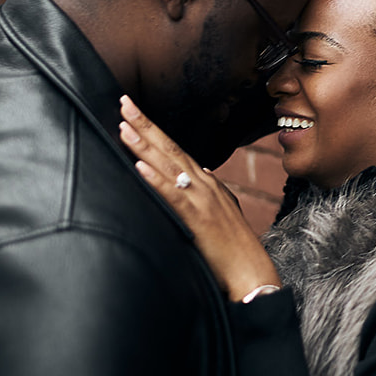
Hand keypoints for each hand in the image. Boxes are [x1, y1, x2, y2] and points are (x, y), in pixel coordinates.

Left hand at [119, 95, 281, 301]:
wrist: (251, 272)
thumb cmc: (233, 248)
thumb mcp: (221, 211)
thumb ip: (209, 192)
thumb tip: (200, 174)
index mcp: (207, 183)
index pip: (175, 149)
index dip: (154, 130)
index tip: (133, 112)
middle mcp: (205, 185)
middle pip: (170, 149)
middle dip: (146, 125)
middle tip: (123, 103)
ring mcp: (202, 200)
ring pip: (169, 166)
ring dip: (146, 145)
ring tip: (124, 127)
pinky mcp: (198, 220)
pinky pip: (174, 196)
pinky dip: (157, 180)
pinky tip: (140, 167)